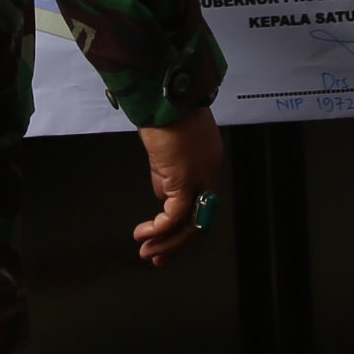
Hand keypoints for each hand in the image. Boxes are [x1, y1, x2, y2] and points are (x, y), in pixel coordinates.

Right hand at [132, 107, 222, 264]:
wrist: (164, 96)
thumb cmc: (163, 113)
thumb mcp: (165, 150)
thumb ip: (165, 175)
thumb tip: (161, 196)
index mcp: (208, 163)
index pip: (200, 203)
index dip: (183, 224)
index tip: (166, 237)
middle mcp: (209, 174)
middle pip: (199, 219)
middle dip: (177, 243)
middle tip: (157, 257)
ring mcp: (200, 178)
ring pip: (189, 223)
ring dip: (166, 242)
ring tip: (147, 252)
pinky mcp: (184, 181)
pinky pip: (174, 216)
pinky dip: (159, 230)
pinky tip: (144, 233)